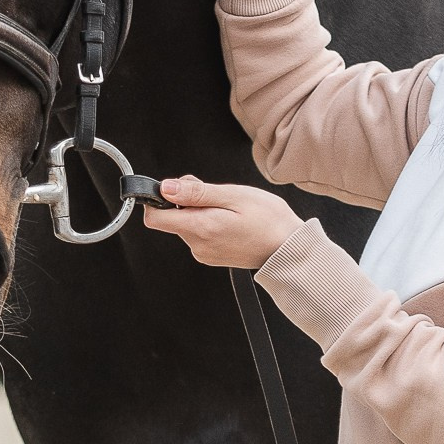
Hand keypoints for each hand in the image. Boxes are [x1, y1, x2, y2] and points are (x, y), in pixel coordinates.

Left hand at [142, 175, 302, 269]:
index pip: (155, 218)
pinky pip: (199, 234)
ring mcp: (204, 252)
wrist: (289, 248)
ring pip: (186, 225)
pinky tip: (229, 219)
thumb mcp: (233, 195)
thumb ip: (196, 192)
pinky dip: (208, 222)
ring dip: (199, 211)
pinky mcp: (212, 255)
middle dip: (186, 201)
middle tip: (216, 195)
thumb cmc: (269, 220)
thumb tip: (166, 188)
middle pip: (171, 218)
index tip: (178, 189)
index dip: (160, 199)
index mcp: (200, 228)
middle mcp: (198, 245)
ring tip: (228, 208)